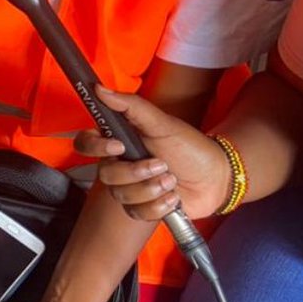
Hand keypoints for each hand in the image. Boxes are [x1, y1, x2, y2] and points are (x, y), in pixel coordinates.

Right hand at [74, 86, 230, 220]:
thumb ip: (130, 105)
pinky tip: (173, 197)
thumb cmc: (190, 146)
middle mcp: (120, 164)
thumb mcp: (162, 123)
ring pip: (121, 195)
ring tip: (172, 181)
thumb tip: (100, 88)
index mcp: (119, 141)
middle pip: (104, 174)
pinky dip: (158, 206)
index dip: (95, 147)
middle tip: (162, 165)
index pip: (86, 143)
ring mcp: (130, 187)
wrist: (216, 177)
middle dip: (136, 173)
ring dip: (151, 189)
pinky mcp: (141, 208)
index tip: (119, 146)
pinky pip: (136, 212)